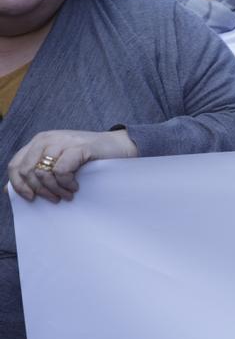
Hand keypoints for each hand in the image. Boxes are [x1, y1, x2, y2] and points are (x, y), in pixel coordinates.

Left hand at [7, 130, 137, 203]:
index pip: (16, 164)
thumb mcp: (58, 160)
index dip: (19, 184)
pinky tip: (75, 186)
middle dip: (39, 190)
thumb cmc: (88, 156)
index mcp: (39, 141)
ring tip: (68, 194)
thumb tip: (8, 189)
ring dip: (55, 189)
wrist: (119, 145)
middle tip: (55, 199)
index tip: (31, 198)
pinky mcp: (78, 147)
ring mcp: (62, 141)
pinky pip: (61, 171)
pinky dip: (66, 183)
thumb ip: (36, 170)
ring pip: (43, 172)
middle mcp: (47, 138)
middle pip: (28, 171)